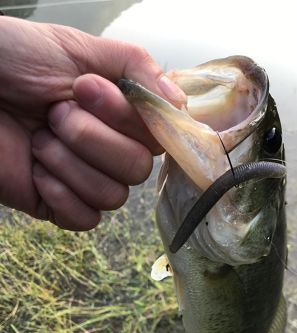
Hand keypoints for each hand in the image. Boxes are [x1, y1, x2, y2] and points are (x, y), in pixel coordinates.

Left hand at [0, 16, 185, 229]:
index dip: (127, 119)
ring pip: (113, 196)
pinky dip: (61, 194)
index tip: (87, 90)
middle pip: (137, 169)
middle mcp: (107, 149)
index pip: (157, 136)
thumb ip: (137, 68)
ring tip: (40, 138)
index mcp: (118, 115)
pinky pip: (85, 218)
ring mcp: (83, 179)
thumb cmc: (12, 62)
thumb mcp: (78, 49)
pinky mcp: (58, 205)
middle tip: (55, 112)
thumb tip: (180, 102)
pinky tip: (36, 169)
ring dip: (71, 163)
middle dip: (91, 138)